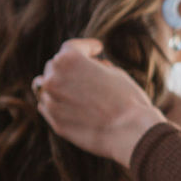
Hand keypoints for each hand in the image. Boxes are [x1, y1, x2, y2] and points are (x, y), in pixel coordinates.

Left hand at [32, 39, 165, 164]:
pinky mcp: (54, 122)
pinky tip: (75, 107)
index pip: (72, 47)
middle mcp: (53, 78)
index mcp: (69, 60)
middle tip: (87, 73)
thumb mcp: (115, 73)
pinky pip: (49, 107)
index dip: (86, 47)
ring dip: (61, 86)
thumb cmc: (128, 100)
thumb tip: (93, 67)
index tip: (96, 49)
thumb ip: (95, 67)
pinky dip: (58, 104)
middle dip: (71, 68)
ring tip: (79, 92)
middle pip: (56, 66)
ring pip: (48, 88)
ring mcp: (51, 101)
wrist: (131, 133)